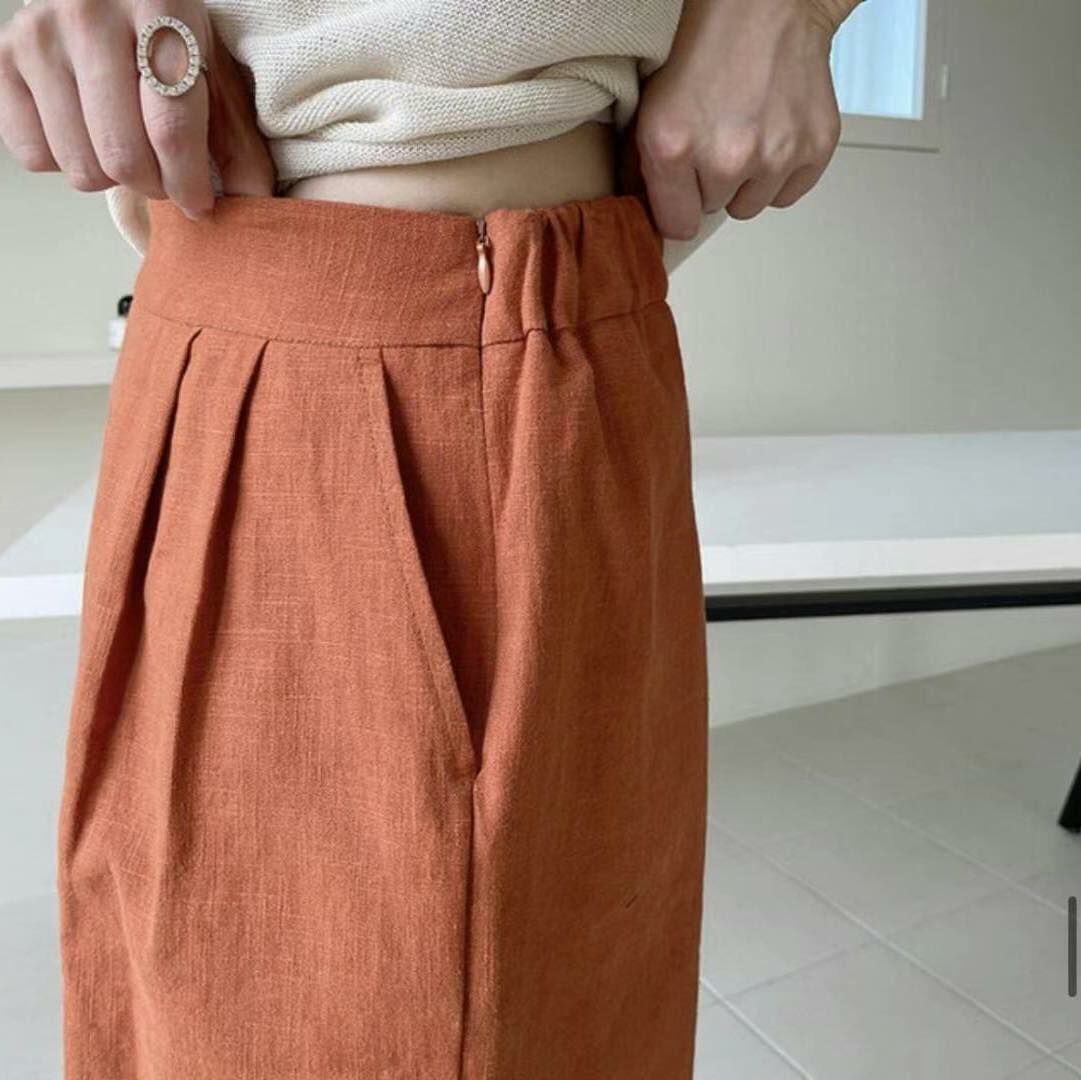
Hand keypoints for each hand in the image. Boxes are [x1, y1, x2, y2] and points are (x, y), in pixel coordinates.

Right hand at [0, 0, 273, 219]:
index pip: (171, 129)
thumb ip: (236, 137)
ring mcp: (38, 36)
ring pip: (80, 166)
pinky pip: (35, 155)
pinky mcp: (3, 58)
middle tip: (166, 177)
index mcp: (157, 8)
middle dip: (155, 186)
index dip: (189, 184)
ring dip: (112, 178)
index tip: (200, 206)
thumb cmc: (167, 31)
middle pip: (123, 157)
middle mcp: (87, 15)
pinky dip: (66, 161)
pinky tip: (86, 132)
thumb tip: (254, 204)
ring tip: (128, 147)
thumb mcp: (213, 68)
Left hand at [627, 0, 846, 240]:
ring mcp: (775, 156)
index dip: (676, 208)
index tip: (680, 193)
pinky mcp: (814, 149)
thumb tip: (642, 206)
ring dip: (746, 181)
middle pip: (713, 209)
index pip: (677, 226)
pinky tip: (771, 133)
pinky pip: (788, 193)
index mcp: (673, 148)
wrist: (768, 0)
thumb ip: (641, 162)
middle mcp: (726, 158)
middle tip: (715, 136)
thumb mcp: (650, 101)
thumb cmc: (706, 40)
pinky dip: (780, 173)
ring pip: (751, 204)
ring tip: (744, 133)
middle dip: (709, 182)